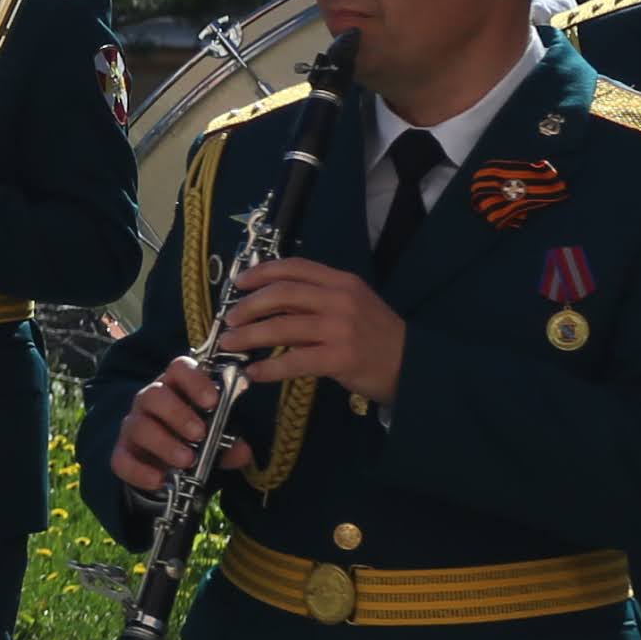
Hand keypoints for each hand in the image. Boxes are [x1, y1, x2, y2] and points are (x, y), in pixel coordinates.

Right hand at [110, 355, 227, 488]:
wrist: (166, 464)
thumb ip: (229, 441)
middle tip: (200, 434)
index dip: (195, 381)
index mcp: (176, 386)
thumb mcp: (215, 437)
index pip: (179, 368)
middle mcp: (150, 400)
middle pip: (154, 395)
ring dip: (164, 443)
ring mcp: (133, 425)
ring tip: (186, 460)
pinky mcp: (122, 452)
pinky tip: (160, 480)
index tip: (212, 401)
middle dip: (178, 414)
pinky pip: (122, 459)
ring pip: (138, 426)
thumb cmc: (193, 438)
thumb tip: (243, 450)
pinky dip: (140, 471)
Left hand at [219, 256, 407, 403]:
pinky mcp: (339, 358)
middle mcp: (339, 299)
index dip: (261, 273)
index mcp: (340, 282)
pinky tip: (253, 372)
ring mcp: (340, 329)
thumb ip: (315, 300)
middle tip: (229, 319)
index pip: (294, 267)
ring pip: (282, 328)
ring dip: (249, 336)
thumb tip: (268, 302)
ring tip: (229, 344)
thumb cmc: (375, 335)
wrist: (411, 364)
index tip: (239, 283)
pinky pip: (294, 362)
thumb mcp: (350, 305)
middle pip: (281, 294)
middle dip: (248, 306)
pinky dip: (268, 367)